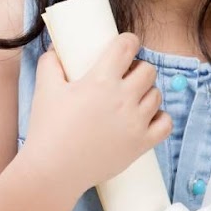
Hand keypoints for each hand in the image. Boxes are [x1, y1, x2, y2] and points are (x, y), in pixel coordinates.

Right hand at [23, 31, 172, 193]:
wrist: (54, 170)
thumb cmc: (48, 128)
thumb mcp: (44, 88)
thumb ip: (50, 63)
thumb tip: (55, 50)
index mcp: (100, 79)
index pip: (127, 46)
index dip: (128, 41)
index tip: (125, 45)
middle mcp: (123, 98)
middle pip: (148, 70)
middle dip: (137, 68)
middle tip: (125, 75)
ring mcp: (136, 122)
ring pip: (156, 95)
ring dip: (146, 92)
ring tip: (131, 98)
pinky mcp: (141, 144)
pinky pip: (165, 123)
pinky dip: (159, 117)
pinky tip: (145, 117)